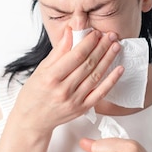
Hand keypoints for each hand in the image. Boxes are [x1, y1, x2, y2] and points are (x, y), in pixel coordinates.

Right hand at [9, 28, 123, 135]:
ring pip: (96, 76)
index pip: (76, 56)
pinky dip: (111, 80)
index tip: (96, 33)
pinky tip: (119, 69)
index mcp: (51, 77)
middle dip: (102, 47)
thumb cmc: (34, 94)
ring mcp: (74, 100)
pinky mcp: (82, 109)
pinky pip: (100, 93)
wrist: (33, 120)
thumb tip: (70, 31)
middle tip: (111, 35)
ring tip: (115, 46)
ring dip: (108, 59)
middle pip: (88, 64)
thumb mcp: (41, 69)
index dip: (89, 42)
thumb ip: (59, 51)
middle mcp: (63, 90)